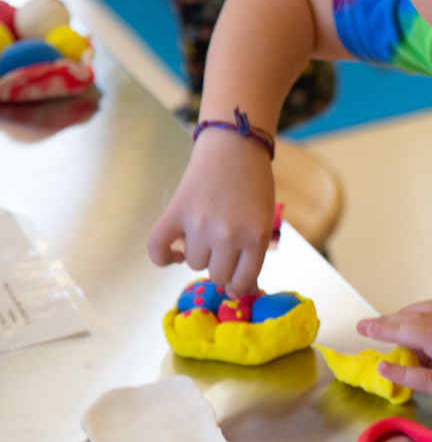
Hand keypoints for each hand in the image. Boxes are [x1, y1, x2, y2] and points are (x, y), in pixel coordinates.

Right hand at [147, 129, 274, 296]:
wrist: (234, 149)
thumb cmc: (254, 185)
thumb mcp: (263, 222)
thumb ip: (252, 255)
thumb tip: (240, 292)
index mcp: (255, 238)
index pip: (242, 281)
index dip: (237, 284)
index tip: (234, 280)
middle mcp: (227, 236)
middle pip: (216, 275)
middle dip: (220, 266)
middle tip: (223, 248)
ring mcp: (199, 226)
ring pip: (193, 263)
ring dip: (198, 254)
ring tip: (206, 233)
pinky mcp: (175, 213)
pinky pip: (157, 248)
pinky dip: (161, 257)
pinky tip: (172, 254)